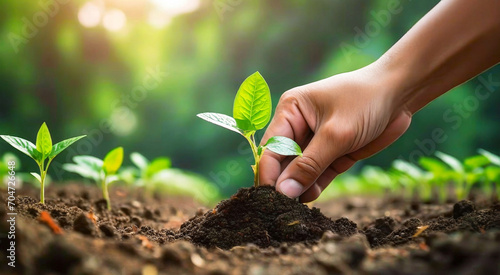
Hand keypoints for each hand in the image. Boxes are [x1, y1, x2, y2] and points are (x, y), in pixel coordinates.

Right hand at [259, 64, 411, 201]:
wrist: (400, 94)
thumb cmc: (364, 102)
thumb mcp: (335, 134)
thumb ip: (308, 165)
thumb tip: (283, 192)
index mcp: (291, 111)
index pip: (271, 147)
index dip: (268, 173)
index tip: (269, 198)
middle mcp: (298, 125)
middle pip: (283, 161)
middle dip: (284, 183)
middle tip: (283, 207)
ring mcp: (316, 141)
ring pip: (300, 170)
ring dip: (299, 187)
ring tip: (298, 206)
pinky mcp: (333, 153)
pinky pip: (318, 174)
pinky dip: (314, 186)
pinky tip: (310, 198)